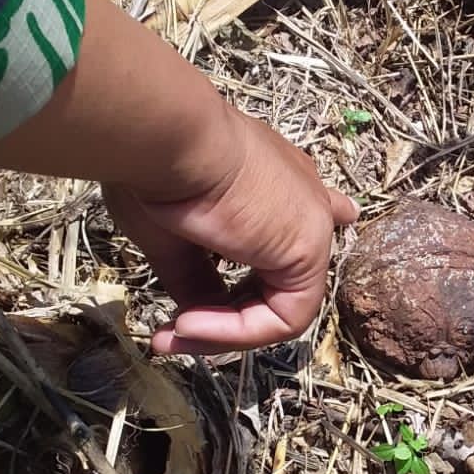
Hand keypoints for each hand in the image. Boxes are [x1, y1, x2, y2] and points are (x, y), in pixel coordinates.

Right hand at [0, 0, 357, 356]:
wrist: (168, 141)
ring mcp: (310, 223)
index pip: (304, 210)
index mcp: (273, 179)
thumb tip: (196, 320)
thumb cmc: (160, 171)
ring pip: (280, 304)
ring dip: (223, 331)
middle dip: (230, 316)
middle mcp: (299, 197)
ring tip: (176, 332)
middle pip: (286, 272)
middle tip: (178, 331)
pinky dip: (235, 332)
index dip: (299, 238)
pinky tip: (193, 324)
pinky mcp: (311, 250)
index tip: (314, 239)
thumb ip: (196, 277)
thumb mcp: (172, 233)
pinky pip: (284, 317)